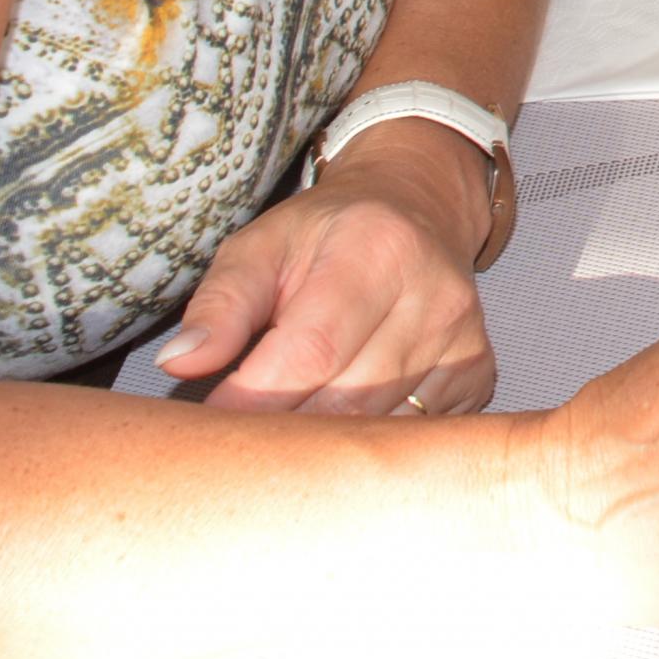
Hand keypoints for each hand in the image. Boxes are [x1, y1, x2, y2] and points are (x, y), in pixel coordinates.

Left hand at [155, 125, 498, 414]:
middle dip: (284, 431)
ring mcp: (463, 339)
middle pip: (348, 400)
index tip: (212, 429)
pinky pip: (417, 436)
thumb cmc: (326, 234)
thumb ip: (220, 305)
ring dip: (325, 449)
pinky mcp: (478, 373)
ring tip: (283, 444)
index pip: (311, 350)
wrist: (414, 209)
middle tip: (241, 446)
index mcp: (375, 250)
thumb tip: (180, 363)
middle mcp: (432, 295)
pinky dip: (371, 446)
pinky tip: (339, 432)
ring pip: (382, 428)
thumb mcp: (260, 248)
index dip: (254, 401)